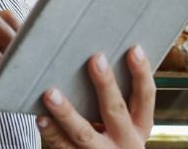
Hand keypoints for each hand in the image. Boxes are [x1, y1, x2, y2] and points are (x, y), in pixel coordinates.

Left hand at [37, 46, 155, 147]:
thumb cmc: (114, 137)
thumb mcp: (128, 124)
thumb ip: (118, 98)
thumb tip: (98, 57)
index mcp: (140, 126)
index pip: (145, 96)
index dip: (141, 73)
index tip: (134, 49)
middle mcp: (126, 141)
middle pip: (115, 110)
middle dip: (105, 84)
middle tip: (95, 59)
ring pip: (84, 133)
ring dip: (67, 112)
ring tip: (51, 94)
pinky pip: (63, 146)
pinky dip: (51, 132)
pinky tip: (41, 118)